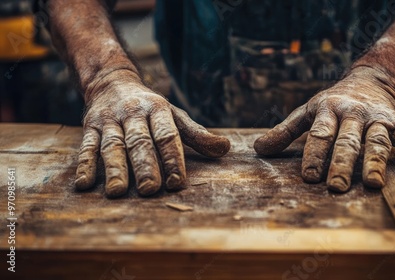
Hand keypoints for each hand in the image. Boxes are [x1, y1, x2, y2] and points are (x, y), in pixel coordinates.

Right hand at [74, 72, 229, 196]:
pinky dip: (85, 165)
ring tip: (118, 191)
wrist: (111, 82)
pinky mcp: (89, 127)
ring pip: (112, 145)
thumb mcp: (174, 115)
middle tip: (150, 189)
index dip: (173, 158)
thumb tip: (225, 148)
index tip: (178, 182)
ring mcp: (110, 120)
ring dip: (115, 168)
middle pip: (140, 142)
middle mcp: (133, 113)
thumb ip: (197, 134)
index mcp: (158, 110)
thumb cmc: (150, 108)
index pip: (167, 135)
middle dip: (145, 166)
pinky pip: (86, 146)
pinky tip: (85, 184)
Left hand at [254, 66, 394, 191]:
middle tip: (336, 187)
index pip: (319, 134)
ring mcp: (377, 119)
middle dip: (341, 164)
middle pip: (347, 141)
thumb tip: (257, 149)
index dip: (314, 155)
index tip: (309, 178)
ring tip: (374, 185)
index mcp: (328, 110)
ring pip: (377, 141)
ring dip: (376, 163)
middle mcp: (353, 114)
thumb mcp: (307, 111)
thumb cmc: (332, 103)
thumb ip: (284, 131)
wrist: (371, 80)